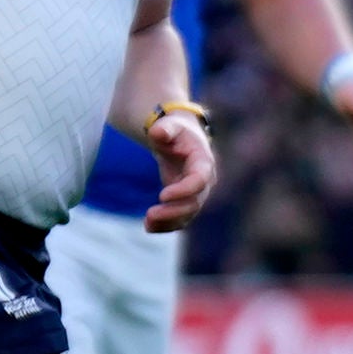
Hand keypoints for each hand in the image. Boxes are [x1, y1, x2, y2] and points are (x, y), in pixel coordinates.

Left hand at [143, 111, 214, 233]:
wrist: (180, 140)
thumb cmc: (175, 131)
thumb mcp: (170, 125)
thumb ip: (165, 128)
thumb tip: (158, 132)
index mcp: (203, 162)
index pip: (199, 180)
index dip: (184, 190)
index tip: (162, 196)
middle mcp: (205, 181)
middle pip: (194, 202)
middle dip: (173, 211)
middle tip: (150, 214)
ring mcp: (197, 193)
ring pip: (188, 214)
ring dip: (169, 222)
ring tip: (147, 224)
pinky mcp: (186, 201)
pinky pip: (181, 218)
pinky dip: (166, 225)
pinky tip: (149, 228)